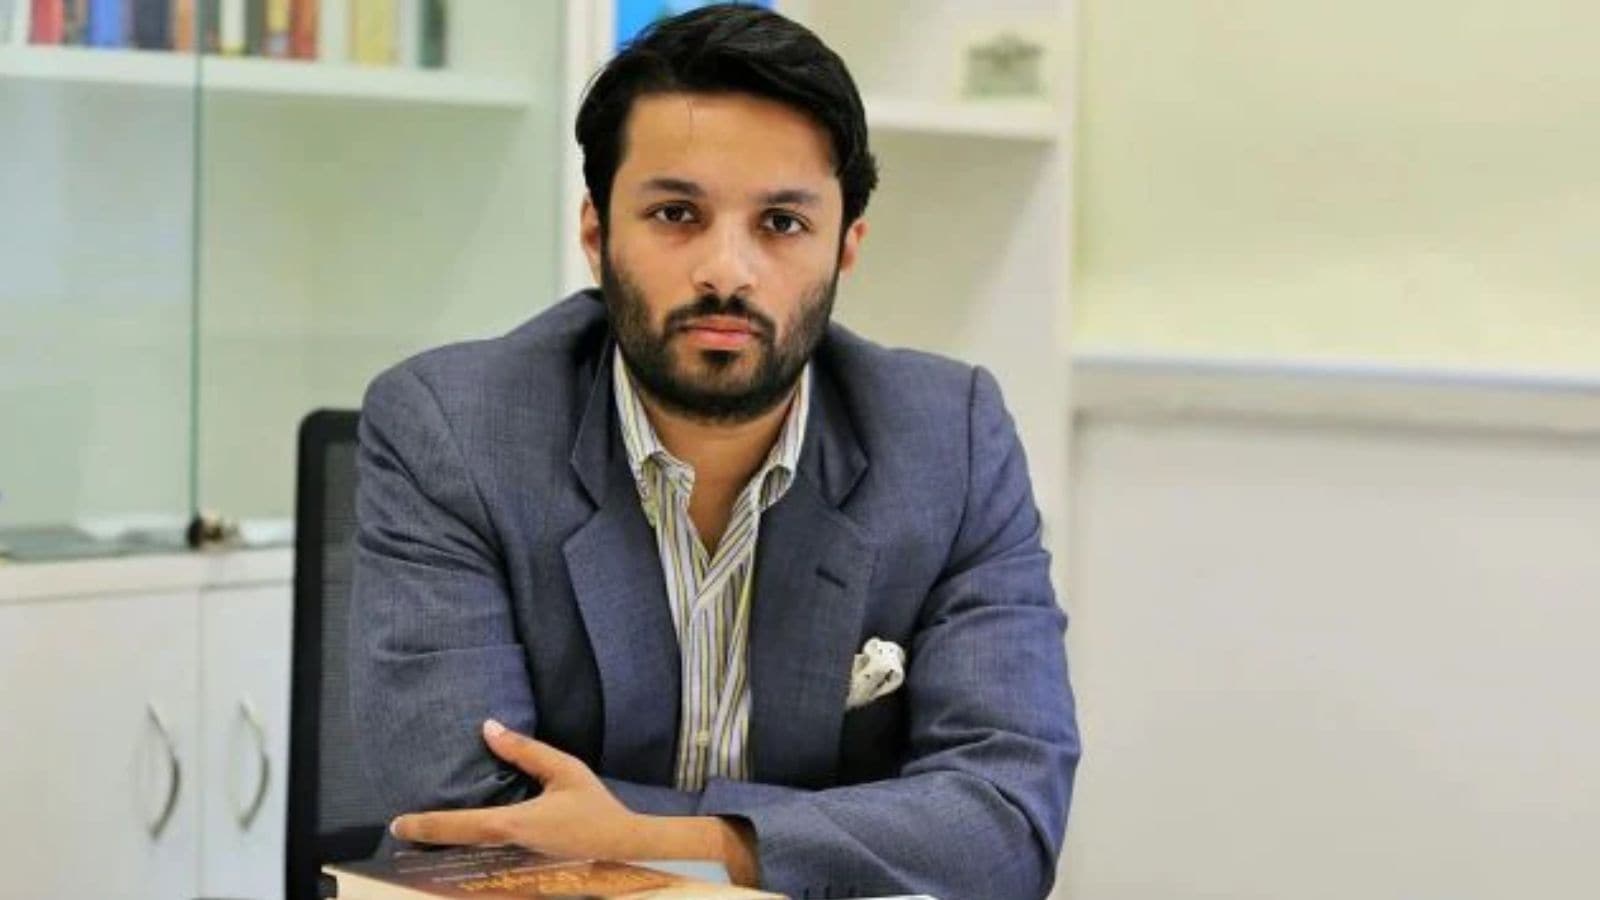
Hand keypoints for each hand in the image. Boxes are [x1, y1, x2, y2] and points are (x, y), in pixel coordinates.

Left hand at [389, 719, 649, 859]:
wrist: (623, 846)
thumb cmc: (595, 807)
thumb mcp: (564, 770)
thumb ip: (525, 751)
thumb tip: (489, 727)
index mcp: (514, 824)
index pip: (461, 825)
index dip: (427, 825)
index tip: (397, 823)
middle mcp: (509, 846)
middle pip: (458, 844)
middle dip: (428, 838)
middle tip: (400, 830)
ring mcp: (516, 860)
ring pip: (471, 852)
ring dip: (446, 843)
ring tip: (420, 834)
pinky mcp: (525, 863)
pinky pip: (487, 853)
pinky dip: (468, 845)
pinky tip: (460, 839)